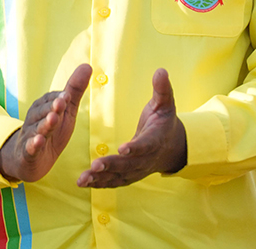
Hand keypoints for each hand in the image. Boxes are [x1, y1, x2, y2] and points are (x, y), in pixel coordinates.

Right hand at [0, 63, 91, 181]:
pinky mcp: (29, 153)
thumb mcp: (65, 112)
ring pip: (38, 128)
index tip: (68, 94)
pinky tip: (39, 141)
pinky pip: (31, 148)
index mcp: (44, 107)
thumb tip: (87, 65)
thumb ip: (74, 90)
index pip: (51, 99)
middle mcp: (35, 119)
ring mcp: (31, 136)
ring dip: (45, 123)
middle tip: (62, 102)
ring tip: (53, 118)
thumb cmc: (50, 131)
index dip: (59, 97)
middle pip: (43, 112)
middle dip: (52, 107)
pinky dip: (34, 144)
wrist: (27, 160)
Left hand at [78, 68, 186, 187]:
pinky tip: (83, 183)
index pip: (146, 145)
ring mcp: (138, 170)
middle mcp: (146, 158)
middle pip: (129, 165)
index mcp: (155, 139)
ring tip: (83, 179)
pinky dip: (100, 184)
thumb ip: (162, 89)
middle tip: (95, 166)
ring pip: (119, 176)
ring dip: (101, 179)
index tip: (123, 148)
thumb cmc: (164, 121)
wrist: (172, 146)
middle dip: (112, 165)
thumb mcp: (165, 104)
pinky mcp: (129, 175)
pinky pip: (114, 181)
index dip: (135, 147)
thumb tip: (161, 70)